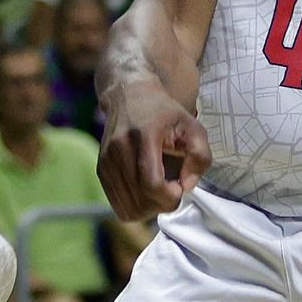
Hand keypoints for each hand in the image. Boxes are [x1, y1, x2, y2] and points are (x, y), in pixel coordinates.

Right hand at [99, 77, 210, 217]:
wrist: (127, 94)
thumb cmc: (164, 112)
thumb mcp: (192, 125)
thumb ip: (200, 155)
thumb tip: (186, 185)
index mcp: (143, 135)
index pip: (151, 183)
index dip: (169, 197)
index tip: (179, 187)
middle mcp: (119, 148)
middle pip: (140, 199)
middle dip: (162, 204)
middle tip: (171, 190)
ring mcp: (107, 159)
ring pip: (127, 206)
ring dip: (148, 208)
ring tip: (158, 192)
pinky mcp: (101, 167)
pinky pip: (117, 203)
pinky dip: (134, 207)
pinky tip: (145, 193)